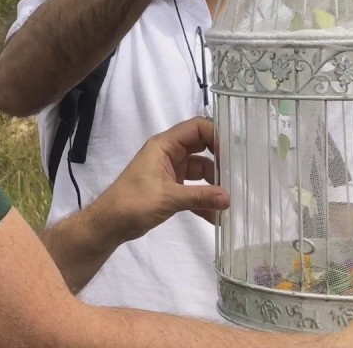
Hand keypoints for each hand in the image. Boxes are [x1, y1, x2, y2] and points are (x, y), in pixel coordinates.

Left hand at [90, 117, 227, 243]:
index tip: (233, 153)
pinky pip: (194, 189)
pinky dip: (204, 200)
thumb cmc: (133, 202)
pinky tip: (217, 217)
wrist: (110, 224)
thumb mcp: (168, 198)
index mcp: (164, 145)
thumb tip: (229, 198)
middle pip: (202, 148)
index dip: (216, 135)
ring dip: (215, 185)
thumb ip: (199, 196)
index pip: (196, 128)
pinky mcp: (171, 188)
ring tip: (232, 200)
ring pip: (201, 170)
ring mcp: (170, 171)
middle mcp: (169, 154)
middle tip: (241, 174)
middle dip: (221, 161)